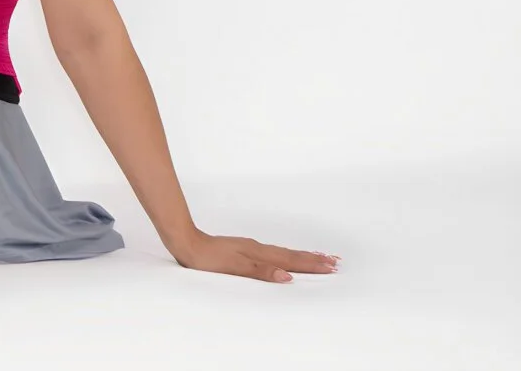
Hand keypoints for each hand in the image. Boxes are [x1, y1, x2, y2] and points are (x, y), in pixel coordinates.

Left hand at [169, 231, 341, 282]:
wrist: (186, 243)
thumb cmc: (207, 258)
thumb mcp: (234, 267)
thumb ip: (261, 271)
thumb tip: (287, 276)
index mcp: (259, 254)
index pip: (291, 260)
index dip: (311, 264)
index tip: (331, 266)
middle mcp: (258, 249)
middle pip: (291, 255)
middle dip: (313, 259)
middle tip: (335, 261)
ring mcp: (251, 248)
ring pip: (283, 252)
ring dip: (302, 256)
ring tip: (319, 257)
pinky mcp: (243, 250)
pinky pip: (272, 253)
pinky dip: (286, 256)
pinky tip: (286, 259)